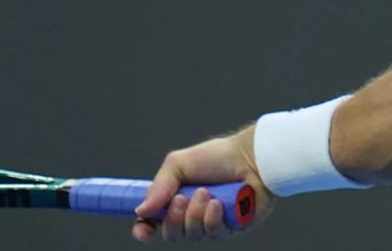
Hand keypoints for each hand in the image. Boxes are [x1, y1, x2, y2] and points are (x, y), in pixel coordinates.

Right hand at [133, 127, 273, 242]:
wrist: (250, 156)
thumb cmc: (217, 157)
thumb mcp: (179, 164)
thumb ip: (159, 187)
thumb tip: (140, 211)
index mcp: (176, 200)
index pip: (154, 224)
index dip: (144, 230)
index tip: (142, 227)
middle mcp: (192, 216)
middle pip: (171, 234)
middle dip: (173, 218)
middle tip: (181, 198)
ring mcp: (211, 225)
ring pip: (192, 235)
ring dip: (195, 214)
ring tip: (206, 192)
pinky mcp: (231, 229)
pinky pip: (213, 234)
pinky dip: (212, 219)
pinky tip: (218, 204)